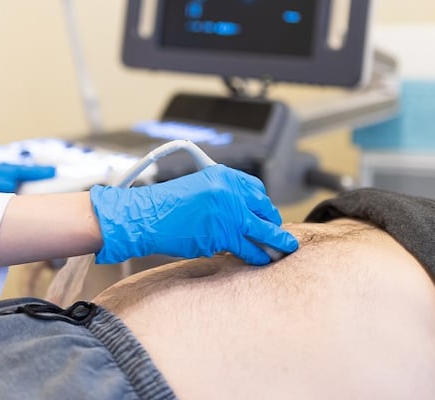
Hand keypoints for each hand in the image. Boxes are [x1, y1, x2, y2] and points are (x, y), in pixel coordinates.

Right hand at [89, 164, 298, 264]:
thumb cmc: (167, 206)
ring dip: (277, 242)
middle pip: (264, 209)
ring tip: (285, 249)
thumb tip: (243, 214)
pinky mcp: (224, 236)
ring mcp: (229, 213)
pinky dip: (257, 255)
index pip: (256, 190)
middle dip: (272, 223)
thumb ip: (222, 196)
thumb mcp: (198, 189)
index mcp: (223, 175)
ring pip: (263, 230)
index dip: (263, 205)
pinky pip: (249, 248)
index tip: (267, 214)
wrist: (148, 217)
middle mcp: (230, 191)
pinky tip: (262, 259)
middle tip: (279, 233)